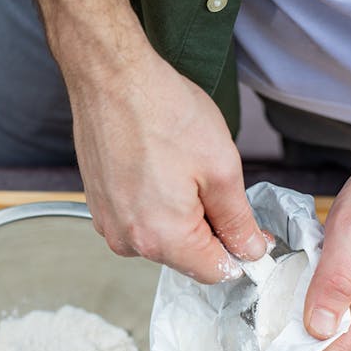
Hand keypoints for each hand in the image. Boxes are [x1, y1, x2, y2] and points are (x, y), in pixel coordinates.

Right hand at [67, 45, 267, 282]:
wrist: (112, 78)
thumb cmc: (162, 111)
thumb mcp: (221, 168)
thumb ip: (238, 221)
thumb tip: (250, 250)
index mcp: (162, 238)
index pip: (214, 272)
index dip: (240, 252)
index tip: (250, 230)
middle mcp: (129, 241)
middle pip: (187, 258)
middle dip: (209, 231)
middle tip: (215, 184)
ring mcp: (109, 225)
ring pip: (164, 240)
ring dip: (182, 217)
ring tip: (181, 170)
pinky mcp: (100, 208)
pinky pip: (140, 222)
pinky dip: (157, 205)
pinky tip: (159, 169)